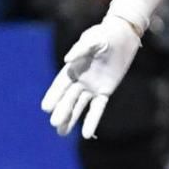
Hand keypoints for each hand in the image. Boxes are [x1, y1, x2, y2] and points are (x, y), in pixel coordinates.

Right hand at [43, 15, 143, 137]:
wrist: (122, 36)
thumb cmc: (105, 34)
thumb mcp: (93, 39)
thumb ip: (81, 49)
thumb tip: (67, 61)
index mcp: (73, 68)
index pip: (61, 85)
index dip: (54, 95)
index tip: (46, 108)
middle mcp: (79, 80)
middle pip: (68, 98)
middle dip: (62, 110)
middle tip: (54, 123)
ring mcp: (91, 87)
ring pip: (79, 106)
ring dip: (71, 119)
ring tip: (61, 133)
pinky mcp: (104, 91)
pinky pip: (97, 108)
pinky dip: (92, 120)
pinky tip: (86, 134)